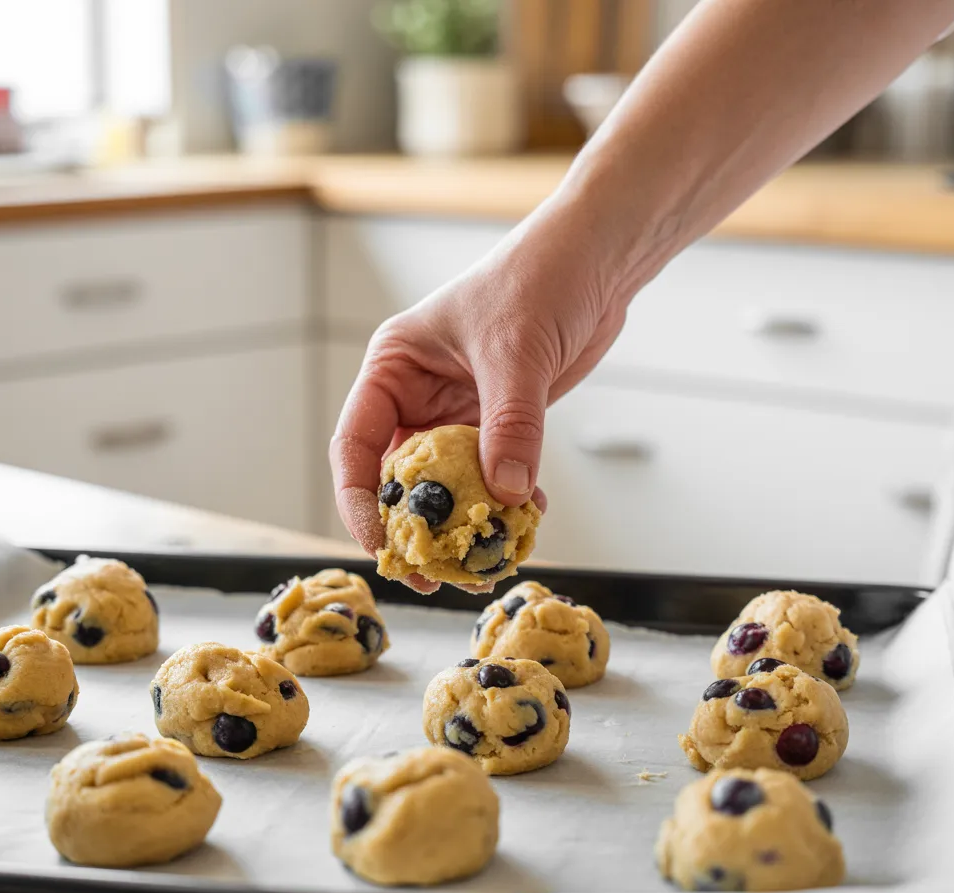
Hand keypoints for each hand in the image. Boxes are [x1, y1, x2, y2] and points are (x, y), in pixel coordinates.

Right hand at [329, 189, 627, 592]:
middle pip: (398, 476)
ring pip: (447, 485)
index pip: (355, 444)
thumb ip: (510, 424)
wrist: (598, 258)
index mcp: (394, 367)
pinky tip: (528, 517)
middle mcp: (417, 394)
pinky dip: (506, 501)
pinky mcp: (499, 423)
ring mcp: (458, 412)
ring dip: (465, 522)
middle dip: (414, 527)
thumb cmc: (542, 276)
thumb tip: (506, 494)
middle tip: (434, 574)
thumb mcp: (517, 351)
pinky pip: (491, 476)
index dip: (359, 500)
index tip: (380, 545)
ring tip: (484, 561)